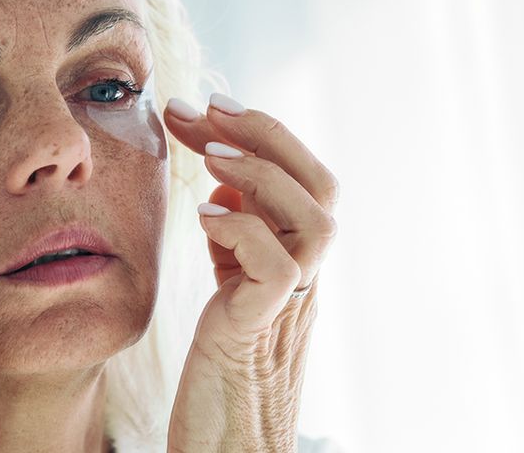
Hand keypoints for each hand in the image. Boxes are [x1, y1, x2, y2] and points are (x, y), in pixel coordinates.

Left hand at [162, 94, 338, 452]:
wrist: (227, 443)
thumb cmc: (222, 364)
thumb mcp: (231, 283)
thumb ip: (236, 235)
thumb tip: (222, 181)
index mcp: (296, 259)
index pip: (302, 178)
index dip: (258, 133)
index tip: (204, 105)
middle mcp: (305, 277)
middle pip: (322, 185)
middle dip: (264, 133)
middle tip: (207, 109)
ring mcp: (289, 305)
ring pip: (316, 221)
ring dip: (259, 174)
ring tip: (207, 156)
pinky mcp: (260, 331)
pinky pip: (276, 268)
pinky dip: (239, 228)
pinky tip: (201, 218)